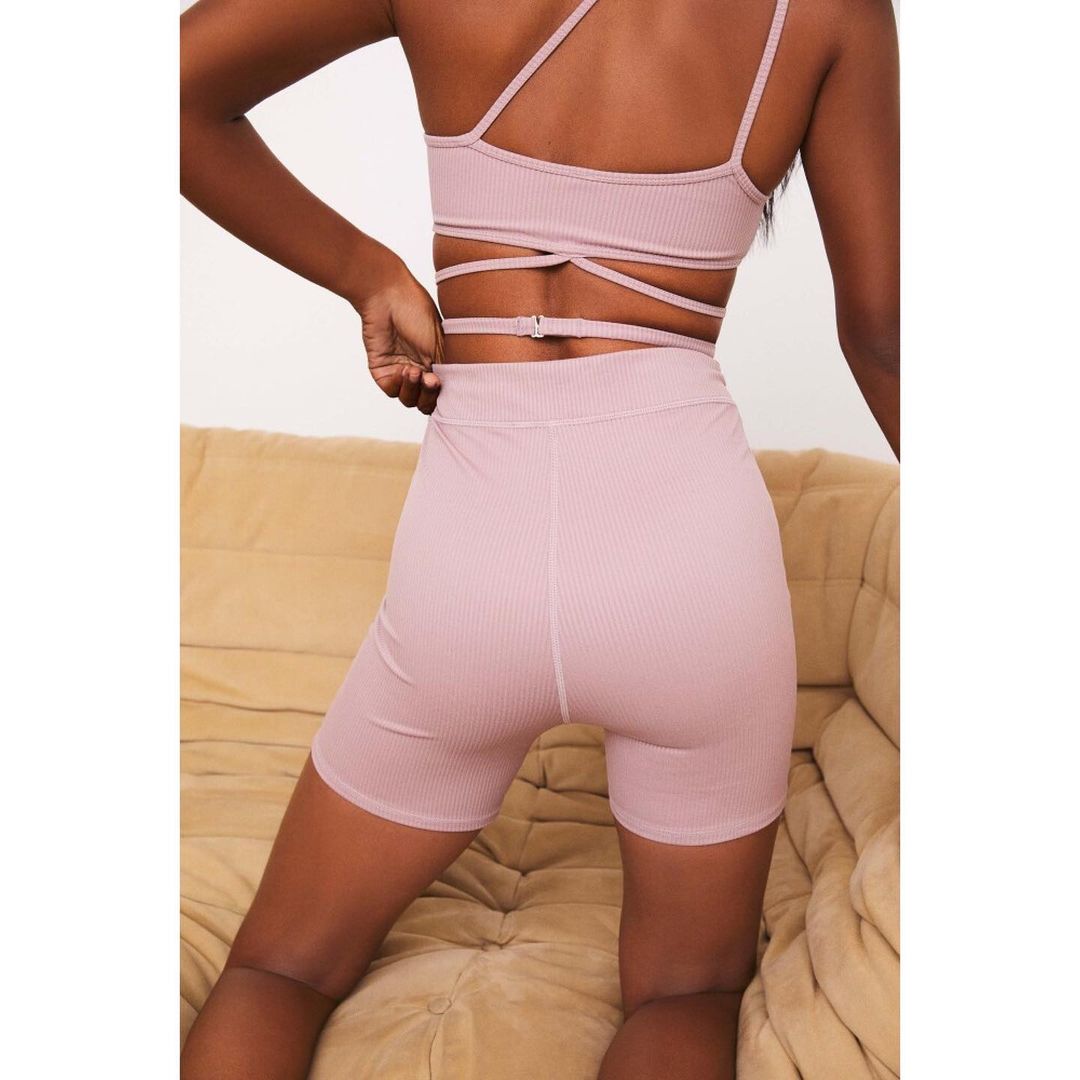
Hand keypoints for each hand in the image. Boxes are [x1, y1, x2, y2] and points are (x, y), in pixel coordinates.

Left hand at [353, 256, 444, 414]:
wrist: (387, 297)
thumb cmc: (418, 312)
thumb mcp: (443, 345)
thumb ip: (451, 370)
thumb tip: (464, 393)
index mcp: (437, 363)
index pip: (443, 393)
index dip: (447, 396)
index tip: (448, 386)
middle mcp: (420, 369)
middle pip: (427, 402)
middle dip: (430, 396)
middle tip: (432, 380)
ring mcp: (400, 371)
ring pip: (409, 400)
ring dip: (415, 390)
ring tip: (416, 372)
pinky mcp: (382, 371)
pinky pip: (392, 391)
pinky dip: (400, 386)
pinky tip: (404, 370)